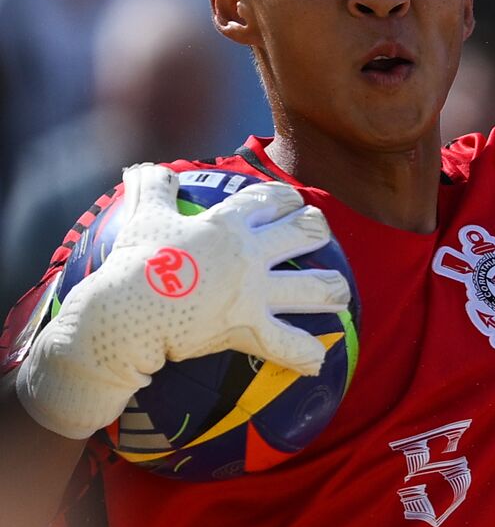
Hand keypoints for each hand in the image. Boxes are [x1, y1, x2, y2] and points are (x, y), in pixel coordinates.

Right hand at [16, 164, 350, 439]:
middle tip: (318, 236)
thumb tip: (142, 169)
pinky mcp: (250, 329)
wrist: (124, 313)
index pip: (271, 198)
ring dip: (333, 290)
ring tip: (338, 294)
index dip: (287, 198)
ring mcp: (255, 292)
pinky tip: (317, 357)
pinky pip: (290, 344)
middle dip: (318, 231)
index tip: (292, 201)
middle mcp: (250, 254)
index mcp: (228, 223)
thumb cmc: (133, 263)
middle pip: (307, 232)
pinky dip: (307, 353)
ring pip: (317, 287)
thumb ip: (151, 188)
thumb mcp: (142, 216)